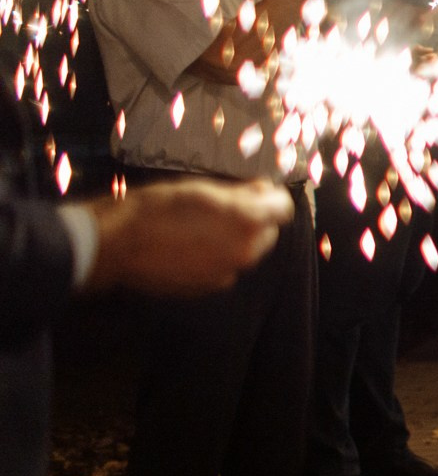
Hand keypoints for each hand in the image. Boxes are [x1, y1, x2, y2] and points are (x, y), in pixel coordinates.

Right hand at [82, 179, 290, 296]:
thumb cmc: (156, 208)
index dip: (270, 196)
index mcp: (247, 222)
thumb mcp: (200, 189)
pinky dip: (218, 255)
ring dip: (236, 238)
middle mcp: (245, 251)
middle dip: (254, 218)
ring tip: (201, 225)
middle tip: (223, 207)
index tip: (254, 190)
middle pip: (268, 231)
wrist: (116, 245)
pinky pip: (226, 266)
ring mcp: (228, 272)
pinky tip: (190, 245)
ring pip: (247, 251)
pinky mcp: (210, 286)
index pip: (283, 208)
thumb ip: (240, 192)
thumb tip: (264, 190)